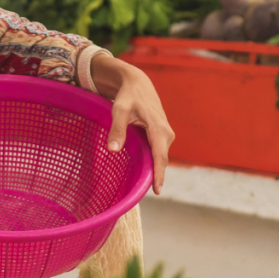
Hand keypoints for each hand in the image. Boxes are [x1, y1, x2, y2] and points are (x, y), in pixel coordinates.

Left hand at [90, 55, 174, 194]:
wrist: (137, 84)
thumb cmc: (128, 96)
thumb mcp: (119, 110)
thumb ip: (117, 130)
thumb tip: (112, 150)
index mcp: (158, 128)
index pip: (160, 156)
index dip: (159, 174)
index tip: (157, 191)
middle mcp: (166, 133)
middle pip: (161, 159)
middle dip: (157, 176)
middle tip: (148, 193)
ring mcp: (165, 134)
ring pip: (159, 156)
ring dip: (154, 170)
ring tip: (147, 186)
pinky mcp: (161, 135)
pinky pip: (157, 152)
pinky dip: (152, 161)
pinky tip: (145, 172)